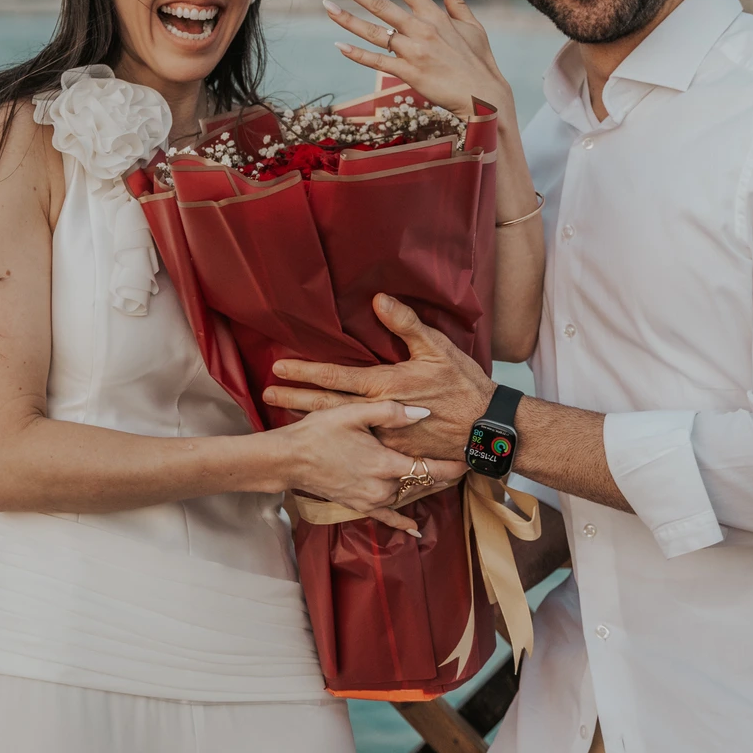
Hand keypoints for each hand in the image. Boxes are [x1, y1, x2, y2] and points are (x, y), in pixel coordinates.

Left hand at [264, 293, 491, 463]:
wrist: (485, 428)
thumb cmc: (463, 385)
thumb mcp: (437, 347)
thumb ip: (405, 323)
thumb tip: (378, 300)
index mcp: (385, 386)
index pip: (336, 377)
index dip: (306, 371)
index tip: (279, 368)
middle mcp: (378, 413)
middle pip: (327, 406)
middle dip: (295, 399)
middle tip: (267, 395)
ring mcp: (384, 436)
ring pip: (340, 428)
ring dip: (310, 419)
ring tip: (283, 415)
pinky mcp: (394, 452)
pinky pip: (360, 445)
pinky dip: (337, 440)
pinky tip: (322, 438)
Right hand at [279, 398, 462, 536]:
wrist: (289, 458)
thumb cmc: (319, 431)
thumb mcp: (353, 412)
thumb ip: (390, 412)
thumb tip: (424, 413)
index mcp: (384, 463)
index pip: (428, 467)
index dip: (451, 465)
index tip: (469, 459)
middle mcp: (381, 487)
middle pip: (421, 483)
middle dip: (443, 475)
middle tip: (463, 464)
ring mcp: (370, 499)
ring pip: (407, 496)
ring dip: (425, 488)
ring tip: (445, 479)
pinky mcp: (358, 506)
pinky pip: (386, 516)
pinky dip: (401, 522)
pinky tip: (414, 529)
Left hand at [323, 0, 512, 124]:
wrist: (483, 96)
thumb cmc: (479, 61)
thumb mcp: (472, 26)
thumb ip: (457, 0)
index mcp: (434, 15)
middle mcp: (421, 29)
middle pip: (380, 4)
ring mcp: (413, 51)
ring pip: (373, 32)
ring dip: (347, 19)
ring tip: (326, 6)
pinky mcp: (409, 73)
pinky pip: (377, 62)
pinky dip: (357, 55)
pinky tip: (339, 45)